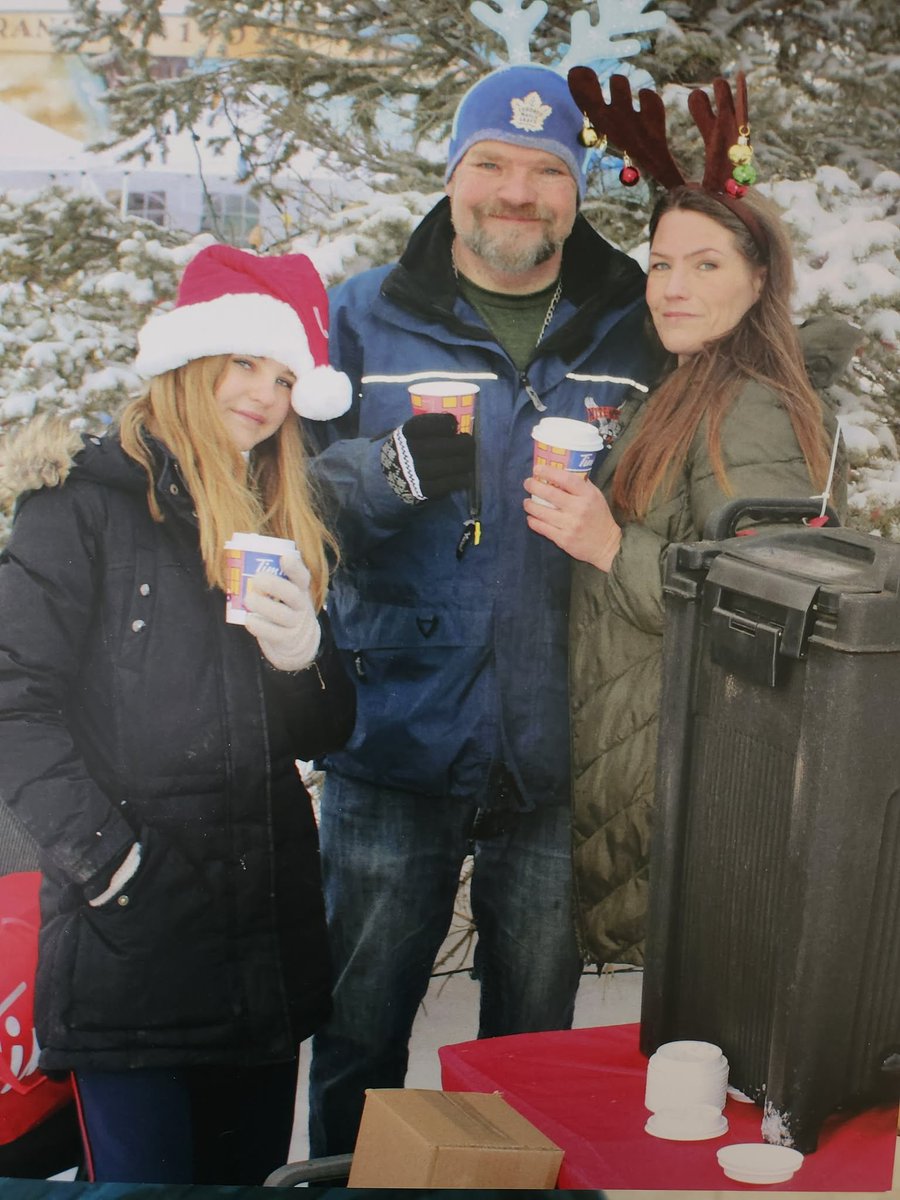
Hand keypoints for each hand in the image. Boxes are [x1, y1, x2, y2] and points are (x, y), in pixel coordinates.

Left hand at [244, 553, 320, 671]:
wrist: (299, 639)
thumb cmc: (283, 607)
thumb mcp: (285, 592)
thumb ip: (271, 578)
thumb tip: (237, 559)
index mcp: (300, 589)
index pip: (302, 577)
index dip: (295, 568)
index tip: (285, 558)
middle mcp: (301, 605)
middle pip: (293, 595)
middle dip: (275, 585)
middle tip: (256, 580)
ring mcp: (295, 623)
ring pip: (284, 615)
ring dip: (264, 606)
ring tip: (247, 600)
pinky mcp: (286, 639)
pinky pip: (275, 634)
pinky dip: (260, 626)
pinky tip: (249, 620)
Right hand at [389, 412, 474, 499]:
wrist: (398, 473)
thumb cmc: (416, 446)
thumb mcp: (418, 431)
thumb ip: (435, 427)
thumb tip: (457, 426)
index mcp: (405, 434)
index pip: (420, 426)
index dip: (440, 423)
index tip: (453, 424)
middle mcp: (406, 453)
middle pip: (434, 448)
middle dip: (458, 445)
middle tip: (470, 443)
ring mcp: (413, 473)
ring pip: (440, 467)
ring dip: (462, 463)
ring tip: (470, 459)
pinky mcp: (421, 490)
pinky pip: (443, 485)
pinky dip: (458, 480)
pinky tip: (466, 476)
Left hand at [524, 472, 621, 571]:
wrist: (606, 545)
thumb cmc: (599, 517)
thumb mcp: (596, 496)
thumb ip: (580, 484)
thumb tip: (560, 470)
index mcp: (588, 495)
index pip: (566, 479)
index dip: (549, 472)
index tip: (537, 468)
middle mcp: (579, 509)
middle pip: (550, 494)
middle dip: (534, 486)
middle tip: (527, 483)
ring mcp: (570, 525)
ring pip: (542, 512)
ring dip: (530, 505)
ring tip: (527, 502)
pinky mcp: (563, 540)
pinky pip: (542, 528)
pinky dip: (533, 521)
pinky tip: (531, 517)